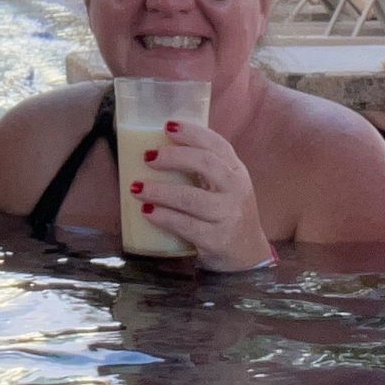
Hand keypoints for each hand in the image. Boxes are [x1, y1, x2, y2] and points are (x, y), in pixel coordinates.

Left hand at [130, 121, 273, 273]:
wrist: (247, 258)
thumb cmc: (226, 215)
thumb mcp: (224, 188)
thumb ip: (202, 169)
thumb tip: (158, 148)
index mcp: (236, 172)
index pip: (218, 145)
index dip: (193, 133)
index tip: (167, 126)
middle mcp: (237, 190)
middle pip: (206, 164)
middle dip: (174, 157)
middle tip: (147, 157)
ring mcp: (229, 216)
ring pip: (192, 198)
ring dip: (161, 191)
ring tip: (137, 188)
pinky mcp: (218, 240)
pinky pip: (187, 225)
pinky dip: (164, 217)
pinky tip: (148, 212)